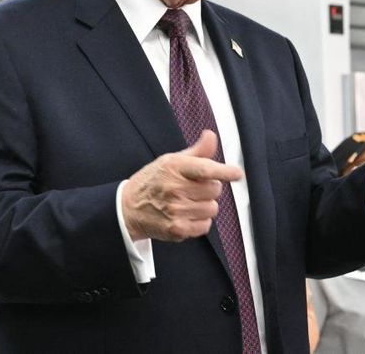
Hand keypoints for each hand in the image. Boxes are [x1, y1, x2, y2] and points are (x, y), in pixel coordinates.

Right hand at [120, 130, 242, 241]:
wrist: (128, 208)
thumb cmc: (153, 181)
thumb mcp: (171, 160)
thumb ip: (197, 151)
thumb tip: (211, 136)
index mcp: (174, 167)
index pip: (204, 169)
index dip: (224, 171)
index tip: (236, 173)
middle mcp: (174, 189)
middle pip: (215, 190)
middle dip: (209, 189)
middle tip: (193, 188)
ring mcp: (176, 210)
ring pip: (212, 208)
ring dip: (205, 206)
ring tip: (188, 202)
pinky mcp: (177, 229)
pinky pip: (206, 225)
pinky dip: (200, 221)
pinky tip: (186, 215)